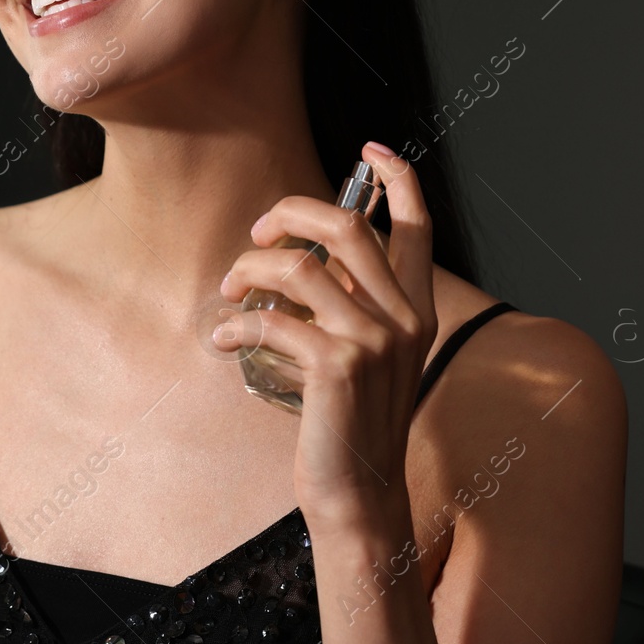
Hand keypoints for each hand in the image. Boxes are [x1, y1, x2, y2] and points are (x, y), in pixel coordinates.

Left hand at [213, 142, 437, 519]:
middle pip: (347, 225)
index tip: (370, 150)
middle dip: (291, 212)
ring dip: (250, 270)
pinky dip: (237, 324)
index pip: (419, 226)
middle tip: (261, 232)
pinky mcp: (337, 366)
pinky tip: (225, 338)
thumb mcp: (367, 355)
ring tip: (232, 291)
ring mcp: (374, 341)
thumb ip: (351, 305)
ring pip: (300, 266)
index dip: (398, 178)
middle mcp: (404, 318)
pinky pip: (272, 319)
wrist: (358, 493)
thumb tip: (299, 256)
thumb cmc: (349, 421)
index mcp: (416, 309)